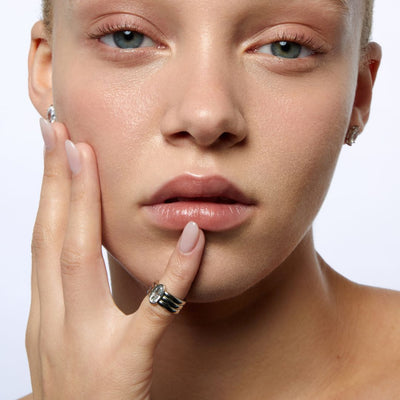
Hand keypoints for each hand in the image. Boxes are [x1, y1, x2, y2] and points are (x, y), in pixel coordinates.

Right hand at [26, 120, 204, 399]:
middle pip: (50, 237)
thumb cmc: (76, 392)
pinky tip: (193, 237)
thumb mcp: (61, 340)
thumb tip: (74, 260)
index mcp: (45, 314)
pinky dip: (175, 274)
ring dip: (81, 205)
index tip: (54, 149)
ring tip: (86, 157)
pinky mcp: (123, 365)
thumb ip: (68, 300)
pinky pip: (154, 314)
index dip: (46, 192)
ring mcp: (85, 342)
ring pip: (77, 262)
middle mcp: (55, 321)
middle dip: (54, 181)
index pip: (41, 239)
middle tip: (61, 132)